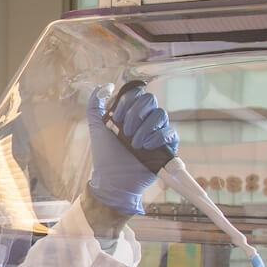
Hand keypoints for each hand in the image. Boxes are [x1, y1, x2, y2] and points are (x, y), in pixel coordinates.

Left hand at [86, 84, 177, 214]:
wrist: (113, 180)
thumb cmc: (105, 156)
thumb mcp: (95, 127)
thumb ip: (95, 104)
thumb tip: (106, 86)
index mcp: (130, 113)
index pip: (136, 93)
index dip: (127, 101)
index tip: (115, 118)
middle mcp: (145, 120)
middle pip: (150, 100)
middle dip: (135, 113)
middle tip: (125, 131)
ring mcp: (157, 132)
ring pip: (161, 114)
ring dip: (145, 127)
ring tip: (134, 143)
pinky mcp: (167, 147)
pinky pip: (171, 132)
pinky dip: (158, 137)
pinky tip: (146, 146)